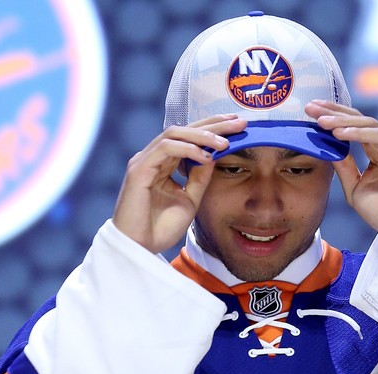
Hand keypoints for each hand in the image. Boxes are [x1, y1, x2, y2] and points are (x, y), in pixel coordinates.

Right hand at [112, 115, 246, 252]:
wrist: (140, 248)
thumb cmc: (160, 228)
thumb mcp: (190, 199)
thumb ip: (200, 177)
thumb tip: (216, 154)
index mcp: (163, 163)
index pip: (189, 137)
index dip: (213, 129)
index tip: (238, 126)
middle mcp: (152, 157)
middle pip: (184, 129)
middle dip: (212, 124)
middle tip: (238, 122)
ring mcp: (144, 161)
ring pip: (173, 133)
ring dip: (202, 135)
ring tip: (224, 142)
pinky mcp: (138, 170)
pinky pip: (165, 149)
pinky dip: (187, 149)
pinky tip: (206, 156)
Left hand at [306, 100, 377, 241]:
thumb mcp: (355, 189)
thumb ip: (344, 168)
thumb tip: (326, 148)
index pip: (353, 127)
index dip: (332, 117)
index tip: (309, 113)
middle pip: (359, 120)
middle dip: (333, 112)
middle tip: (310, 107)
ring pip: (369, 125)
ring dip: (343, 121)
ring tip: (322, 121)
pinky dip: (360, 133)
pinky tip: (341, 133)